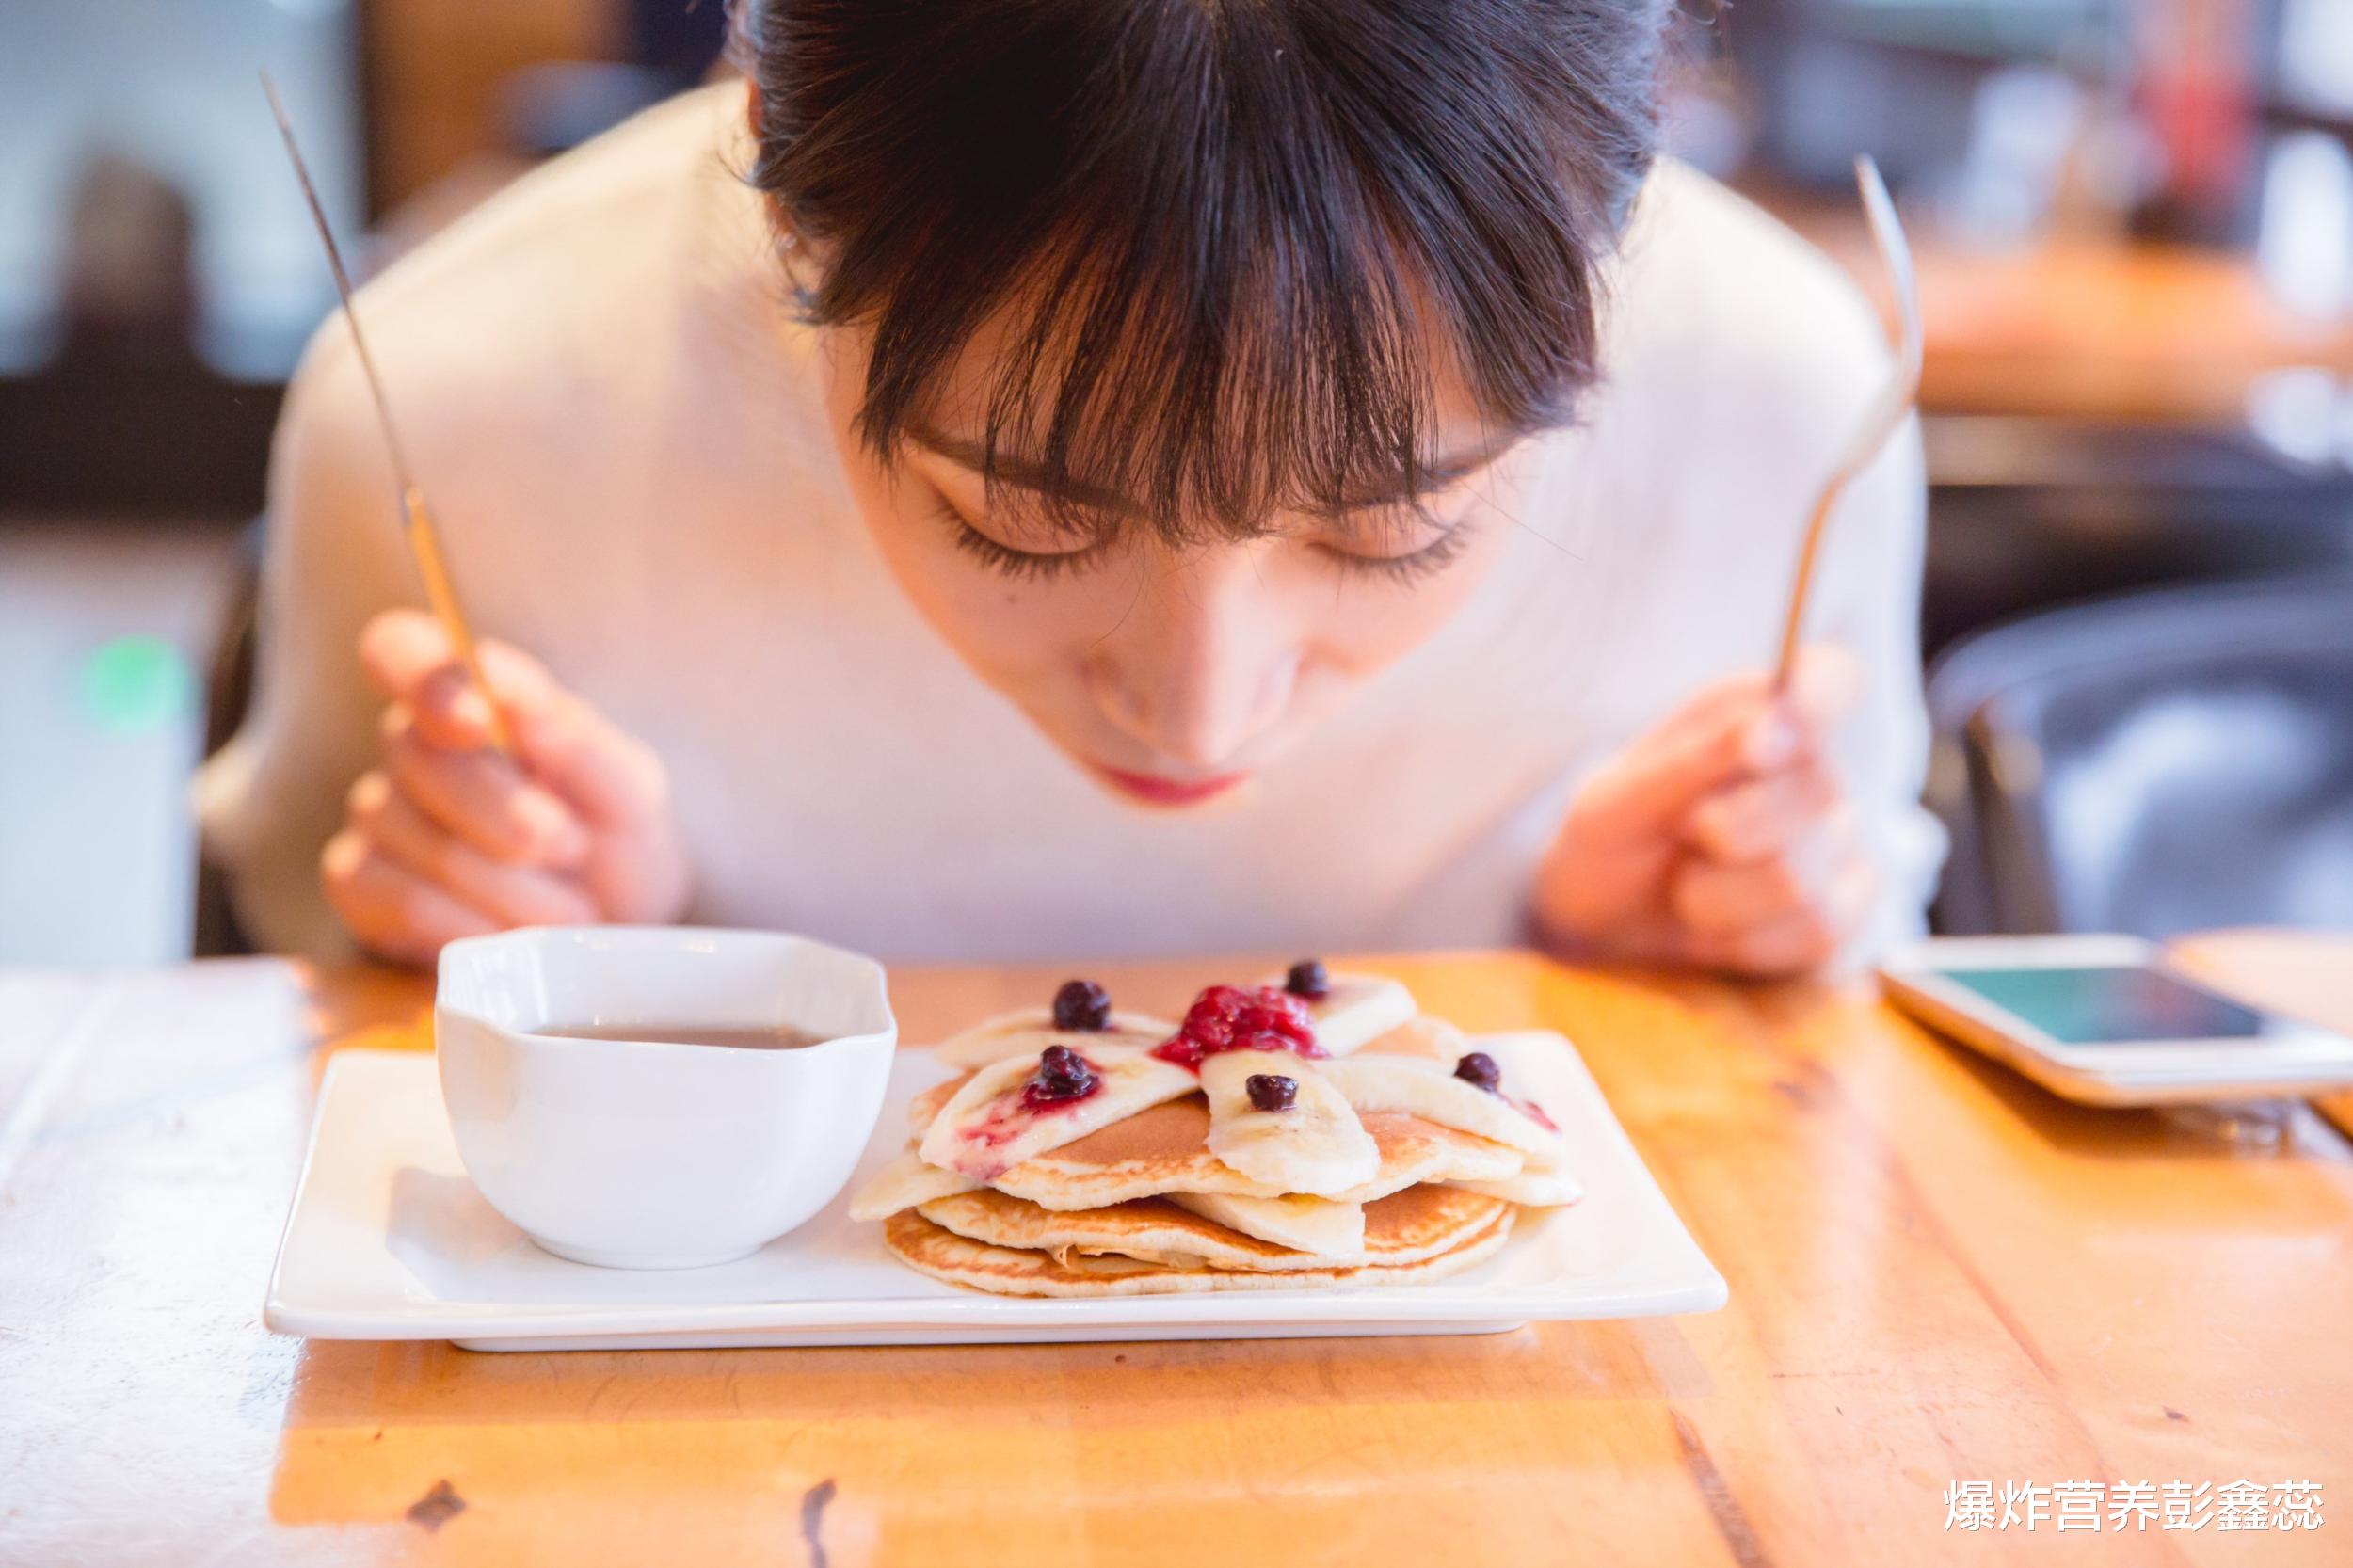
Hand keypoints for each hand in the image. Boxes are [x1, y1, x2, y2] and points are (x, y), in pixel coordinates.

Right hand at [322, 608, 690, 965]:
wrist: (606, 938)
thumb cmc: (613, 844)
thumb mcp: (628, 793)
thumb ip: (577, 741)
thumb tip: (510, 691)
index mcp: (471, 698)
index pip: (399, 649)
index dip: (424, 678)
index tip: (479, 724)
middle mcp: (409, 747)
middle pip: (415, 755)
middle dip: (510, 814)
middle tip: (573, 847)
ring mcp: (376, 816)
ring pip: (420, 838)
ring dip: (514, 885)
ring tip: (563, 904)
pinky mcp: (359, 886)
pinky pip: (402, 897)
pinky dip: (474, 924)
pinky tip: (510, 934)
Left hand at [1531, 645, 1872, 977]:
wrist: (1607, 919)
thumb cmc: (1615, 837)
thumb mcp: (1619, 797)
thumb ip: (1694, 759)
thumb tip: (1770, 728)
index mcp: (1762, 712)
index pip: (1834, 677)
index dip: (1819, 699)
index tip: (1764, 741)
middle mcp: (1815, 768)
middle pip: (1816, 792)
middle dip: (1725, 832)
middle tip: (1684, 834)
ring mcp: (1840, 840)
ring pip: (1801, 877)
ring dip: (1716, 898)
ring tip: (1685, 888)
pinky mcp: (1846, 909)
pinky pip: (1814, 932)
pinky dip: (1744, 942)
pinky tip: (1717, 927)